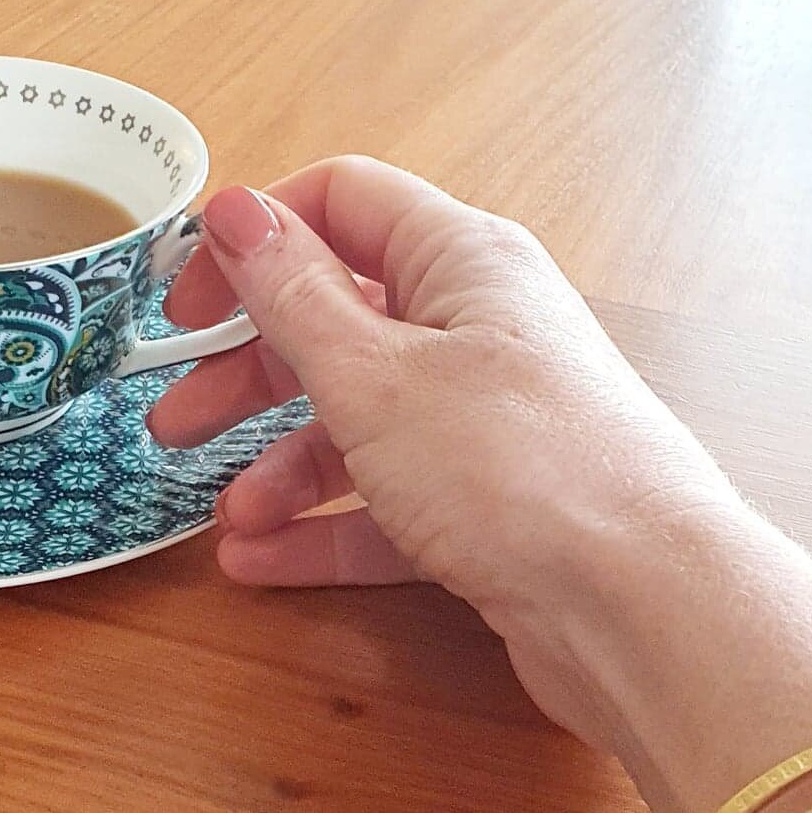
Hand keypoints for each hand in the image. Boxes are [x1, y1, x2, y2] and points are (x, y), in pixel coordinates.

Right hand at [148, 157, 735, 752]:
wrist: (638, 607)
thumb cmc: (516, 467)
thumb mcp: (374, 373)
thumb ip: (293, 296)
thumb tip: (237, 210)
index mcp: (462, 262)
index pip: (342, 205)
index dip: (256, 240)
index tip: (183, 300)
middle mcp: (482, 333)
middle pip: (340, 327)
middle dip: (248, 375)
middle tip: (173, 425)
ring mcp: (490, 428)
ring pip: (362, 427)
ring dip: (282, 471)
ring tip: (226, 522)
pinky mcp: (495, 513)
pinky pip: (392, 507)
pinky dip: (327, 531)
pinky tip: (262, 564)